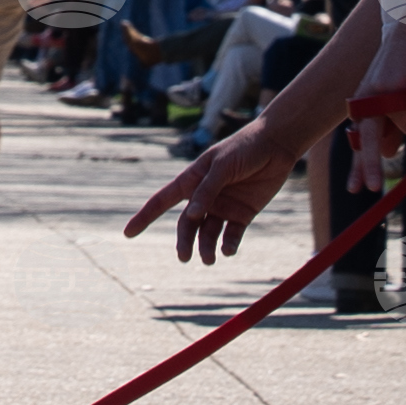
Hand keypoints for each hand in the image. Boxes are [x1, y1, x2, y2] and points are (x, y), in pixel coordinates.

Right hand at [130, 119, 289, 263]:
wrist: (277, 145)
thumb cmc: (244, 148)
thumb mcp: (223, 165)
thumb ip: (207, 190)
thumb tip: (191, 215)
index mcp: (192, 181)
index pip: (162, 201)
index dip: (144, 217)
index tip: (127, 234)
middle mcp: (204, 197)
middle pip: (186, 225)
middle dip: (184, 242)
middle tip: (186, 257)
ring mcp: (223, 206)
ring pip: (207, 234)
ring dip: (206, 248)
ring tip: (210, 259)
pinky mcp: (243, 214)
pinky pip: (231, 235)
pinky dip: (228, 245)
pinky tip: (229, 250)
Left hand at [350, 17, 405, 188]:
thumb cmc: (405, 67)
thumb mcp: (396, 99)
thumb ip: (391, 125)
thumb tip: (387, 152)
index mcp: (364, 104)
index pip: (360, 141)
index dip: (358, 166)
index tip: (356, 189)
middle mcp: (367, 100)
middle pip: (368, 141)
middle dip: (369, 166)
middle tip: (372, 188)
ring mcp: (380, 94)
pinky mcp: (397, 88)